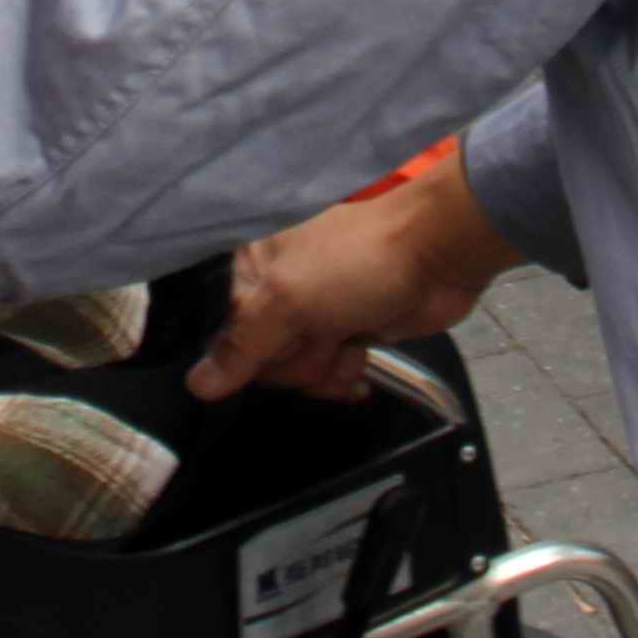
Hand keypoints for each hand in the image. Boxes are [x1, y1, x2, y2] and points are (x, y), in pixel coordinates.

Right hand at [194, 155, 519, 402]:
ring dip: (321, 369)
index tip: (269, 353)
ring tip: (347, 346)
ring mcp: (313, 312)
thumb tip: (197, 385)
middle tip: (320, 339)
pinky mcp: (346, 330)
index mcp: (250, 266)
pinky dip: (342, 374)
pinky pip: (325, 371)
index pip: (221, 330)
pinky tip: (359, 362)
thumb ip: (242, 344)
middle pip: (257, 357)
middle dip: (292, 361)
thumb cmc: (358, 261)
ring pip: (293, 369)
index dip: (244, 354)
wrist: (441, 252)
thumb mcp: (289, 298)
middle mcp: (275, 289)